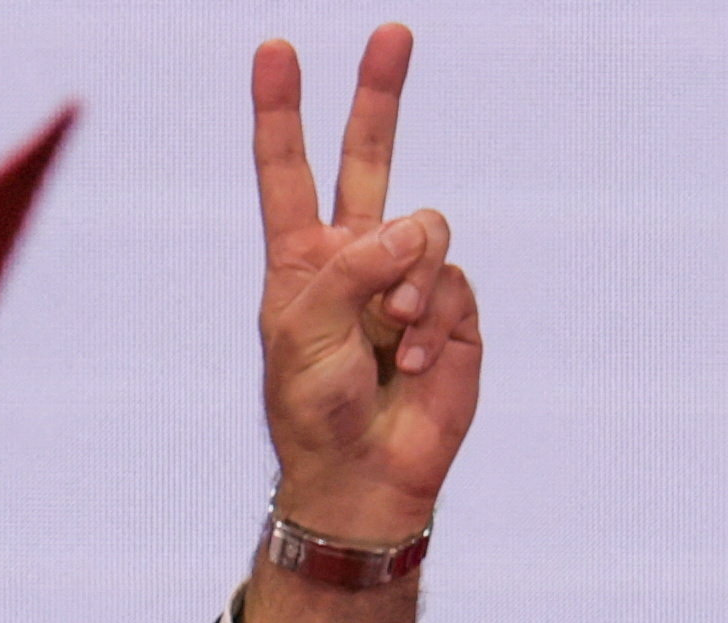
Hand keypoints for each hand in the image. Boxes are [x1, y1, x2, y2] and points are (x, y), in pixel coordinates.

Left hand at [243, 23, 481, 622]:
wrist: (362, 475)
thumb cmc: (314, 409)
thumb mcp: (302, 334)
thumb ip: (347, 270)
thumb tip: (408, 234)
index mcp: (302, 261)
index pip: (289, 173)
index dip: (280, 113)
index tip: (274, 50)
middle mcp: (356, 258)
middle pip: (371, 159)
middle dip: (380, 95)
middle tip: (391, 34)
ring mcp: (408, 281)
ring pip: (427, 229)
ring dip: (411, 279)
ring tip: (394, 334)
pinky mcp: (453, 311)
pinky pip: (453, 283)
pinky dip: (435, 321)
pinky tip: (417, 364)